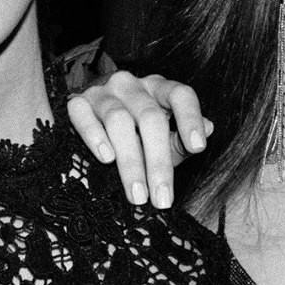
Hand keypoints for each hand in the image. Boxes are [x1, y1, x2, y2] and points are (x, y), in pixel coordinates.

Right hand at [64, 70, 212, 209]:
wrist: (89, 122)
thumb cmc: (135, 134)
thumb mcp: (163, 139)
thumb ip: (181, 139)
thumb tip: (208, 130)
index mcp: (159, 89)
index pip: (180, 95)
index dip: (190, 118)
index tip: (198, 148)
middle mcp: (132, 85)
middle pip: (150, 118)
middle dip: (158, 162)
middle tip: (162, 199)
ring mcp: (103, 92)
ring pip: (119, 121)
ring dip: (130, 162)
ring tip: (137, 195)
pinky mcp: (76, 102)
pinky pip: (83, 116)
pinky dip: (95, 137)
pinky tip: (106, 158)